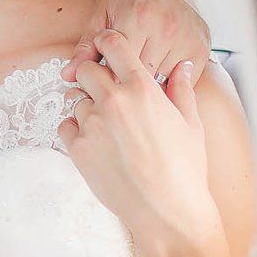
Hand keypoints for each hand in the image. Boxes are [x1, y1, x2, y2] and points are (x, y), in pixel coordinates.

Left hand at [58, 29, 244, 256]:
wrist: (167, 212)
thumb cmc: (185, 169)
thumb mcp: (190, 124)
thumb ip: (180, 89)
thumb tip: (182, 66)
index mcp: (141, 88)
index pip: (113, 45)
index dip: (108, 44)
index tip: (107, 50)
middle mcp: (112, 100)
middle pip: (85, 69)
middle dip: (93, 75)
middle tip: (105, 90)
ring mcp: (91, 124)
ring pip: (76, 99)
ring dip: (88, 106)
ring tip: (110, 128)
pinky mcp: (77, 149)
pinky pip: (66, 126)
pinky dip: (76, 130)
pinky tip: (97, 143)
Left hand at [70, 0, 208, 85]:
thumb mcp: (100, 16)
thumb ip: (86, 47)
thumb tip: (68, 75)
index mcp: (136, 16)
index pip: (117, 64)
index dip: (106, 78)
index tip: (101, 84)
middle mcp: (164, 26)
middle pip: (139, 76)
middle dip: (126, 84)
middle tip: (118, 86)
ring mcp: (186, 37)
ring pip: (161, 80)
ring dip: (148, 86)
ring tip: (138, 82)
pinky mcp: (201, 47)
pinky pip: (182, 80)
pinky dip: (169, 82)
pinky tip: (159, 74)